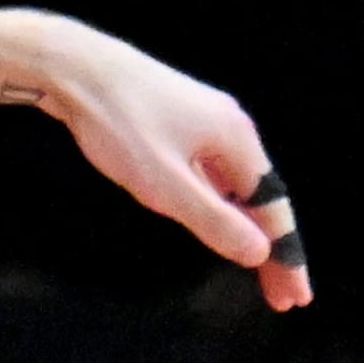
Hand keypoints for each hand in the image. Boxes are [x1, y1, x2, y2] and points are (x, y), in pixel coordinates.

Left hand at [30, 20, 310, 311]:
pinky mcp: (171, 117)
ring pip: (232, 182)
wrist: (69, 63)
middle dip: (270, 247)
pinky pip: (206, 169)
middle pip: (259, 197)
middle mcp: (228, 125)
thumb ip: (213, 220)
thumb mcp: (165, 183)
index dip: (285, 258)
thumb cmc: (117, 122)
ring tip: (253, 264)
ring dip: (242, 224)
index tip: (294, 299)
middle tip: (281, 296)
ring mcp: (200, 118)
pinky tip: (210, 215)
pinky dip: (215, 199)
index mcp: (237, 139)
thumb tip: (260, 253)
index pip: (273, 211)